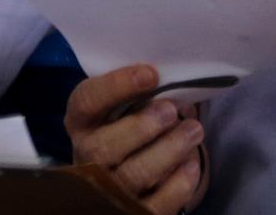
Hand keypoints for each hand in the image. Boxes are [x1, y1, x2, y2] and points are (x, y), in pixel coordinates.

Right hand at [67, 65, 208, 214]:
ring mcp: (106, 189)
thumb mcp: (124, 106)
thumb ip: (141, 95)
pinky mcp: (130, 212)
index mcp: (81, 122)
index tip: (151, 74)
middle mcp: (86, 157)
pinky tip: (192, 164)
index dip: (116, 86)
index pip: (86, 101)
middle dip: (142, 127)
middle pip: (105, 146)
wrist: (126, 171)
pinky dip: (178, 185)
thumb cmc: (129, 126)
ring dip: (168, 151)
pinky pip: (154, 205)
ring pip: (133, 175)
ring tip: (193, 131)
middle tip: (172, 111)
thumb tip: (176, 94)